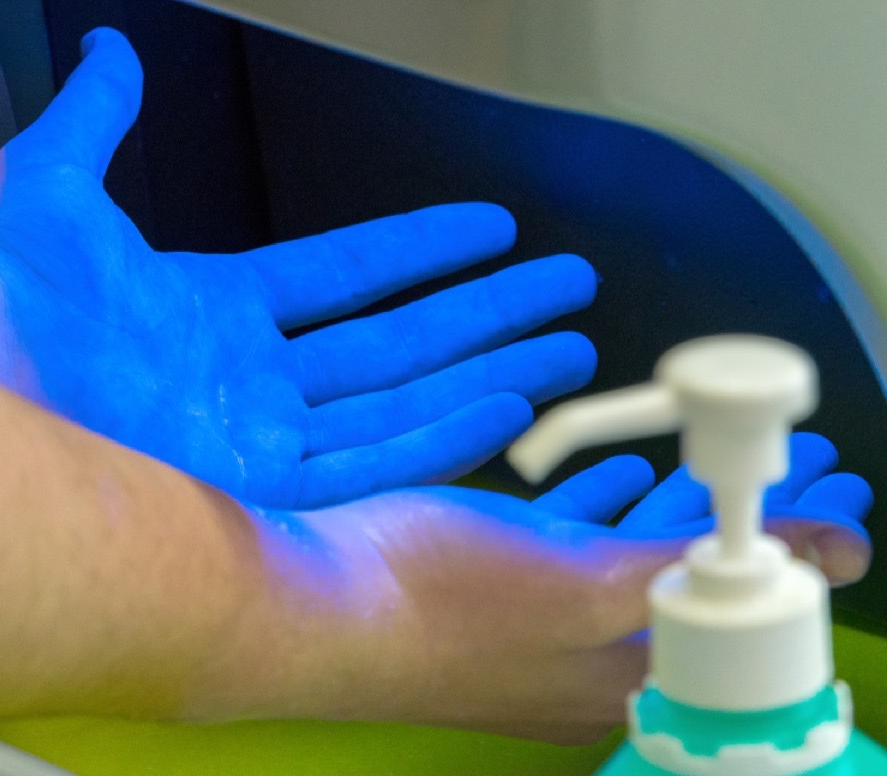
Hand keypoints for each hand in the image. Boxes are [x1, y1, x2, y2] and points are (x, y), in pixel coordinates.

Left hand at [0, 28, 597, 508]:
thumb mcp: (56, 188)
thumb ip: (97, 119)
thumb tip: (110, 52)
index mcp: (217, 312)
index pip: (347, 274)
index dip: (421, 249)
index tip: (488, 227)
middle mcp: (253, 380)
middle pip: (400, 341)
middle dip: (489, 312)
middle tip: (566, 289)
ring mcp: (263, 439)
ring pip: (405, 401)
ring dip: (491, 371)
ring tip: (570, 347)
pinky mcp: (264, 494)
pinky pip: (378, 462)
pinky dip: (446, 436)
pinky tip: (510, 405)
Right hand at [250, 432, 869, 741]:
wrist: (306, 608)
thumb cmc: (440, 603)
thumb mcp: (583, 587)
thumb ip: (699, 570)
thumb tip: (827, 554)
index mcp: (628, 684)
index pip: (749, 625)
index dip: (800, 559)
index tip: (843, 494)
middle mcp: (591, 667)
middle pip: (700, 589)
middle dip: (757, 524)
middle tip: (811, 463)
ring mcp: (539, 629)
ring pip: (637, 564)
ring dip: (689, 509)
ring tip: (733, 455)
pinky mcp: (492, 591)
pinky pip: (575, 546)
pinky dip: (610, 509)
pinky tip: (621, 473)